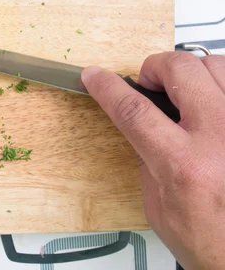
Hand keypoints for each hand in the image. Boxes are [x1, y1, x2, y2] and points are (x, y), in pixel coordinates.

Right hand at [82, 52, 224, 269]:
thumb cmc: (216, 243)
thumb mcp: (160, 208)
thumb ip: (148, 159)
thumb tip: (141, 125)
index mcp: (186, 166)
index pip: (134, 110)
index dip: (109, 87)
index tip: (96, 76)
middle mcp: (222, 138)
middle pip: (180, 69)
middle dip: (155, 68)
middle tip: (149, 84)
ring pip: (216, 64)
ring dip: (192, 72)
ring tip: (184, 91)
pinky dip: (219, 83)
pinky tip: (212, 100)